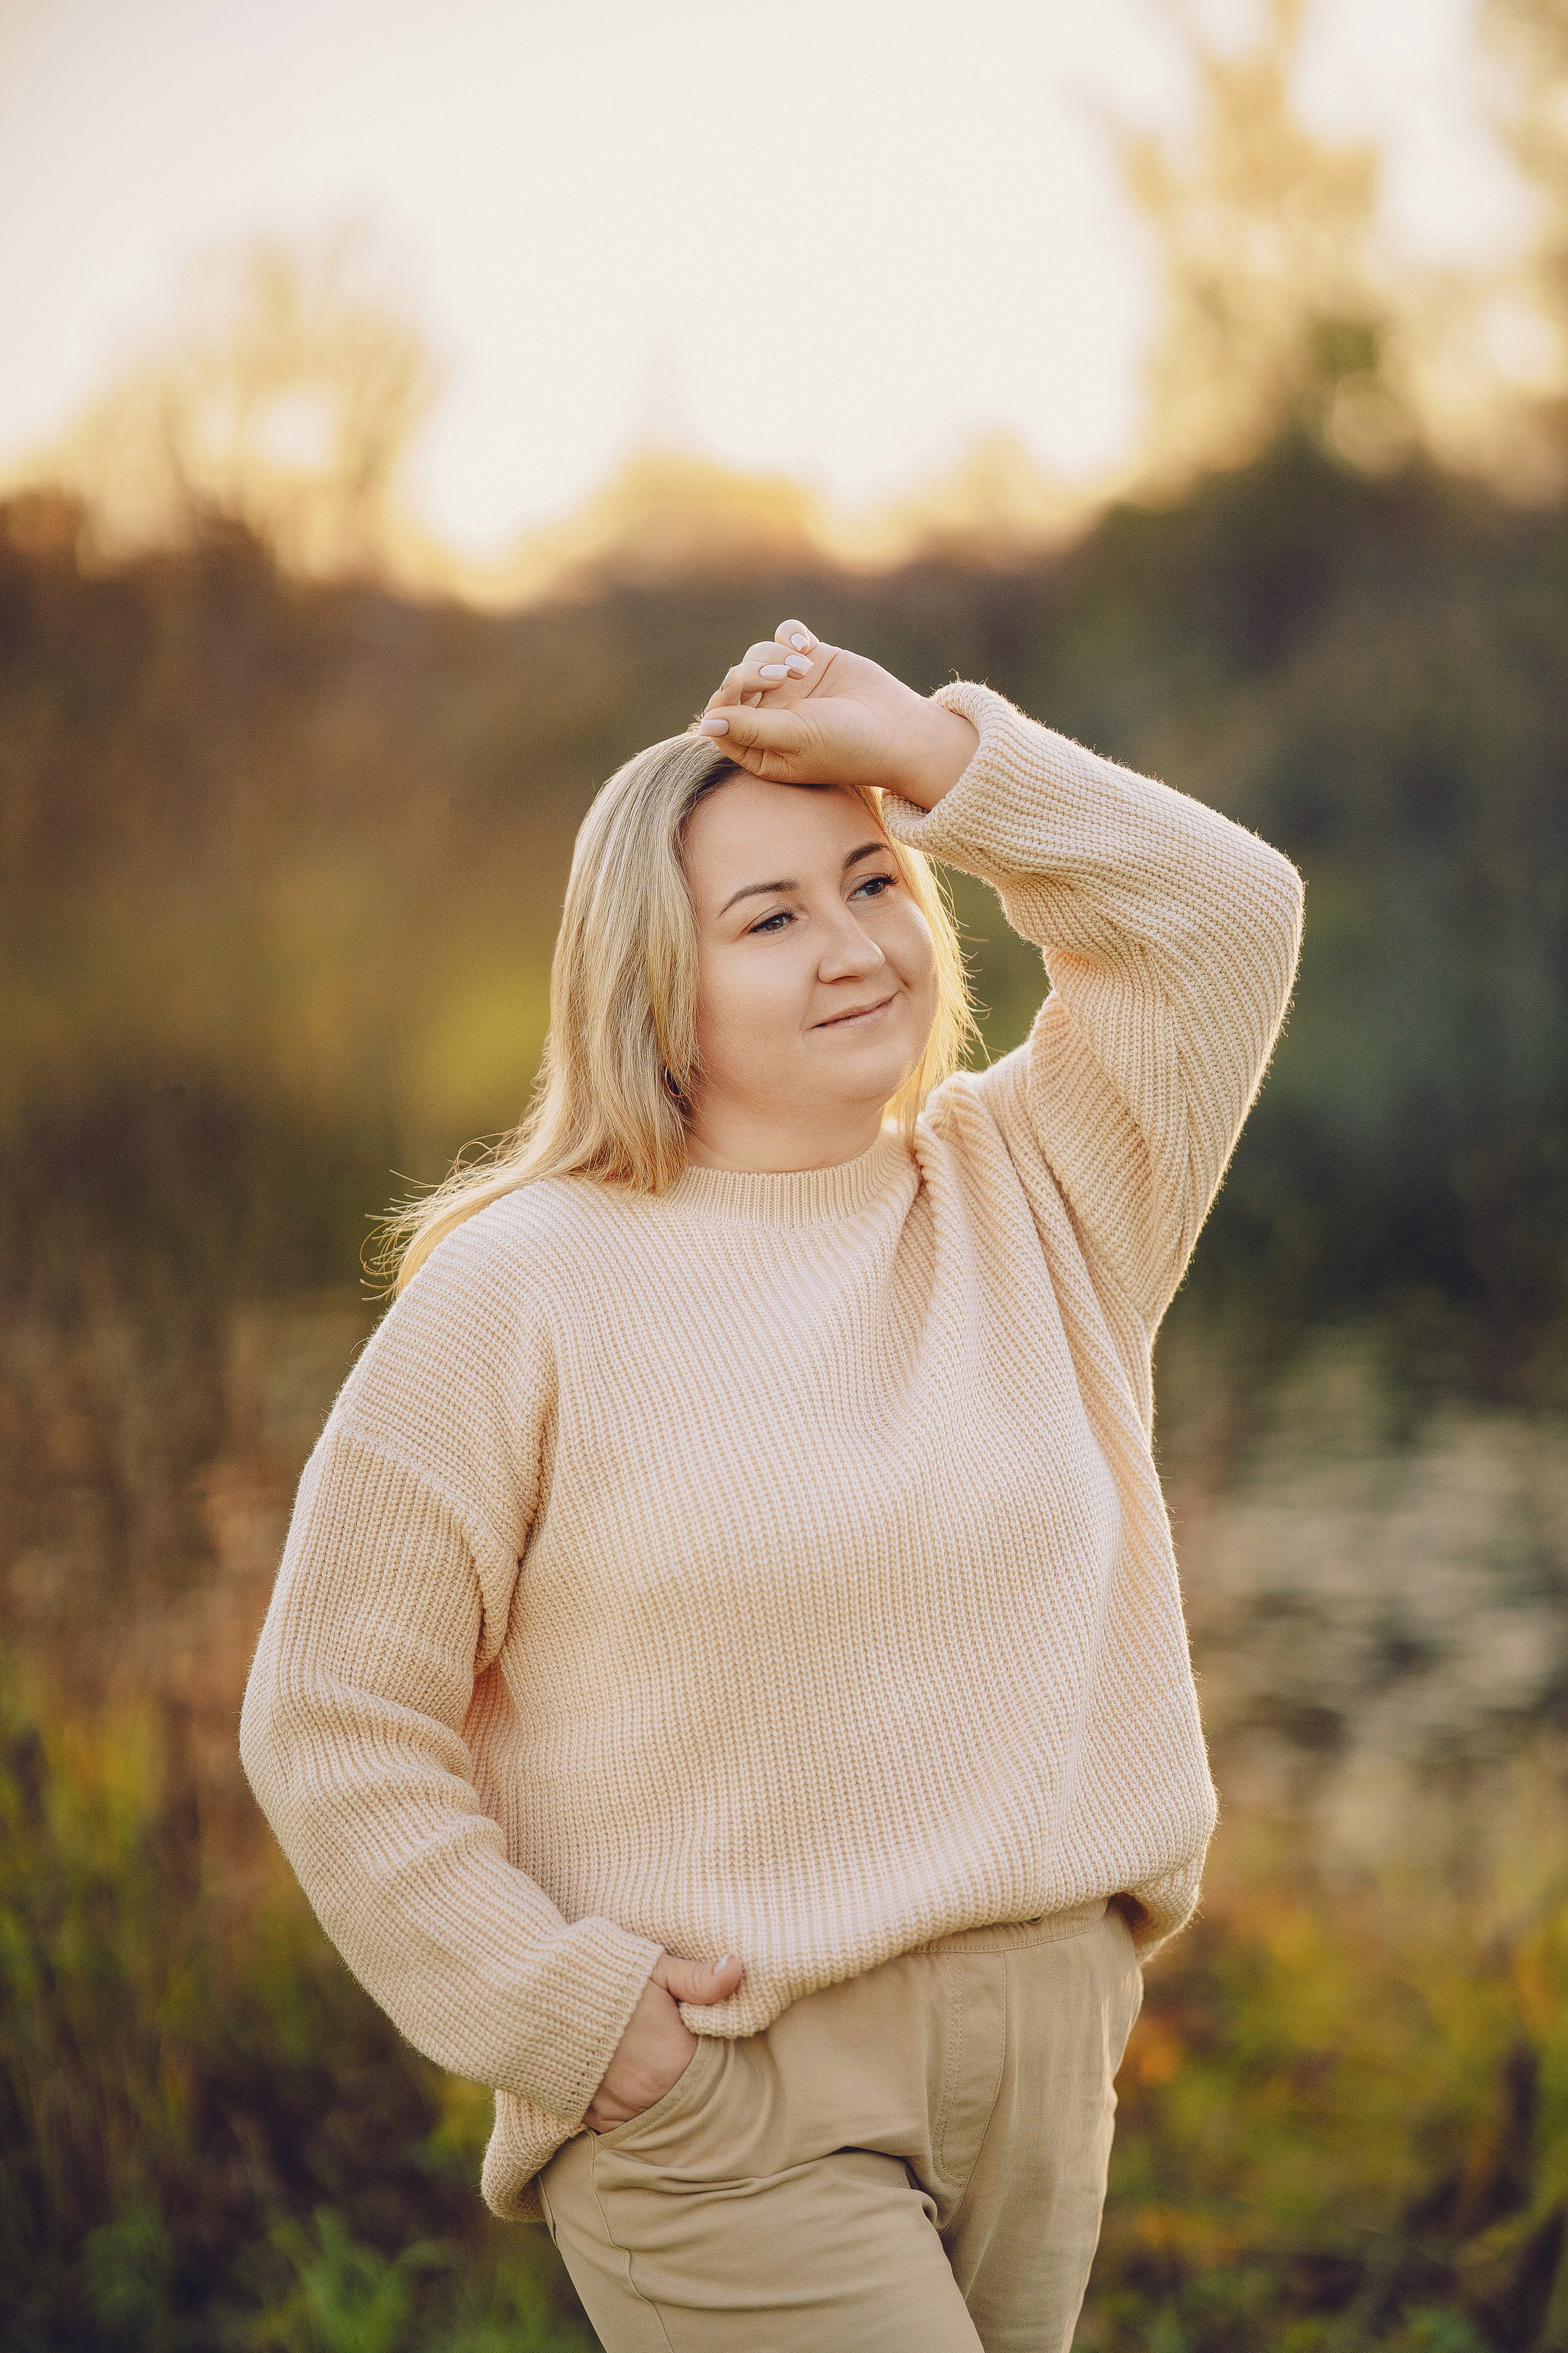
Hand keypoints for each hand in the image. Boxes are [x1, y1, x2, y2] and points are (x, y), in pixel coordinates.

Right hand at [584, 1948, 743, 2132]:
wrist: (540, 1992)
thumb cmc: (606, 1975)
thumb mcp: (657, 1968)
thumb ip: (700, 1978)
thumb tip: (737, 1968)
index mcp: (674, 2060)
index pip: (712, 2075)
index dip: (709, 2059)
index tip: (698, 2044)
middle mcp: (648, 2095)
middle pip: (684, 2101)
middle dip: (684, 2082)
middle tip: (672, 2057)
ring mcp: (616, 2110)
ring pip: (652, 2117)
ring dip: (655, 2100)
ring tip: (648, 2069)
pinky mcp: (588, 2117)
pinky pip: (619, 2125)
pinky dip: (626, 2109)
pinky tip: (625, 2084)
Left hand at [698, 618, 977, 811]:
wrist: (898, 731)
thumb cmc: (848, 746)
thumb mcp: (796, 738)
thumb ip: (750, 729)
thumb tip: (706, 723)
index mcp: (759, 748)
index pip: (720, 717)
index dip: (725, 696)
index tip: (744, 686)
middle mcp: (769, 717)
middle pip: (735, 682)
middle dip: (753, 673)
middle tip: (784, 676)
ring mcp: (789, 688)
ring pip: (757, 655)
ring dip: (776, 655)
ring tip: (805, 668)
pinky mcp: (810, 661)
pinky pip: (783, 636)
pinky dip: (790, 634)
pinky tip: (807, 644)